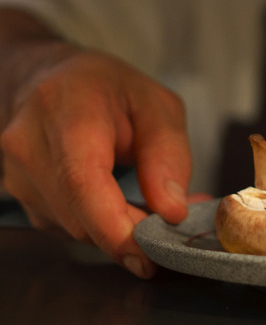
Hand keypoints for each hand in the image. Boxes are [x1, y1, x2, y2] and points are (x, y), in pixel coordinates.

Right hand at [0, 42, 193, 277]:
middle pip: (81, 215)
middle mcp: (30, 145)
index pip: (82, 180)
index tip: (149, 253)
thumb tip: (171, 210)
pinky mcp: (25, 199)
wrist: (50, 79)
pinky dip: (105, 226)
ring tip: (157, 204)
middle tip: (178, 224)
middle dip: (135, 232)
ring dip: (123, 228)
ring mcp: (19, 175)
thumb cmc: (108, 88)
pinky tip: (127, 205)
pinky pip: (70, 228)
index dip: (115, 226)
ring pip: (77, 229)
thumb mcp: (157, 105)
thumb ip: (168, 154)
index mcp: (68, 109)